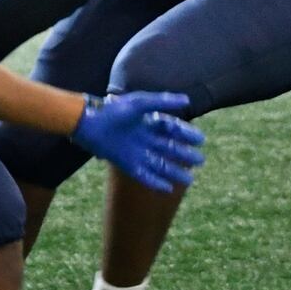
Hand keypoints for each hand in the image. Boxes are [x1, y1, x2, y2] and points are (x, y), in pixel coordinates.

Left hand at [70, 92, 204, 192]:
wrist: (90, 123)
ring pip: (160, 164)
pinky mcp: (127, 164)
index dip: (185, 134)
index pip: (172, 129)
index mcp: (148, 121)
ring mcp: (136, 152)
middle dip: (184, 155)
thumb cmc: (114, 110)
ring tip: (190, 179)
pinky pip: (145, 176)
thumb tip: (187, 100)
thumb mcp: (140, 103)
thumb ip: (162, 101)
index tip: (200, 140)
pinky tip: (168, 189)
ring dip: (174, 172)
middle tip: (200, 160)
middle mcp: (144, 138)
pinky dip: (156, 182)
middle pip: (169, 148)